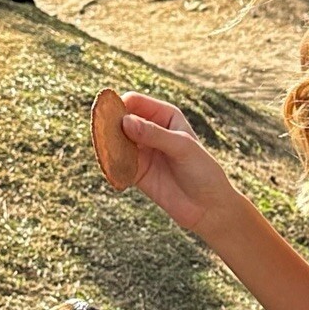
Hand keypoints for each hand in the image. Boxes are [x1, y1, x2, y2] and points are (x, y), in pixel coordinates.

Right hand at [117, 92, 236, 235]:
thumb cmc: (202, 171)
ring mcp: (141, 150)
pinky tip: (110, 167)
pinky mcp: (134, 170)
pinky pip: (116, 162)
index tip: (113, 117)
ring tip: (104, 150)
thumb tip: (125, 122)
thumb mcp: (182, 148)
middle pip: (120, 119)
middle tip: (101, 132)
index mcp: (164, 115)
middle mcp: (150, 129)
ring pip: (114, 140)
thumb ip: (155, 134)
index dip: (121, 105)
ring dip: (106, 144)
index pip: (135, 102)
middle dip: (109, 124)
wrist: (207, 207)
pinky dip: (110, 163)